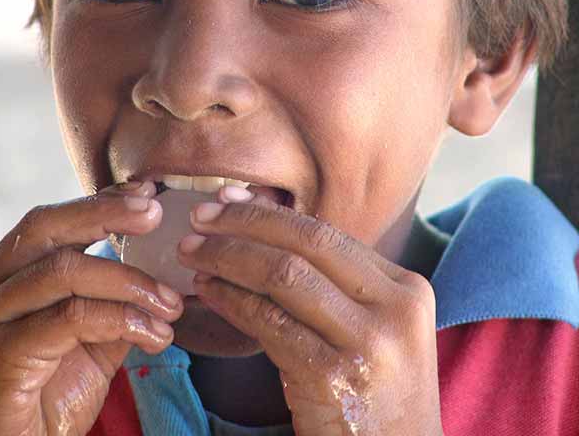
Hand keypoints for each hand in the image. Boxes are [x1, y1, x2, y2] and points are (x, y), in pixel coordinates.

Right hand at [0, 182, 182, 435]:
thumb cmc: (51, 395)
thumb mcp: (95, 338)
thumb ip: (116, 300)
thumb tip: (163, 266)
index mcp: (8, 277)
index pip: (50, 222)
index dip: (99, 202)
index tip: (146, 194)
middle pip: (46, 229)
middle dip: (106, 214)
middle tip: (155, 214)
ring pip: (64, 271)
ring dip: (130, 281)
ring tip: (170, 303)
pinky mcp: (2, 356)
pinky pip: (70, 318)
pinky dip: (122, 318)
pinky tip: (155, 335)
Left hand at [178, 191, 443, 435]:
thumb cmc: (375, 399)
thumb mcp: (375, 333)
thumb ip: (336, 287)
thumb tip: (261, 234)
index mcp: (407, 289)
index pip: (328, 234)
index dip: (271, 214)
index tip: (229, 201)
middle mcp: (395, 308)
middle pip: (307, 243)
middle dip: (246, 223)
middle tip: (201, 217)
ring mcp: (369, 343)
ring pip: (284, 276)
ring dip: (228, 258)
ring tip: (192, 252)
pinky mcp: (335, 378)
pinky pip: (270, 324)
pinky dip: (232, 302)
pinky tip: (209, 292)